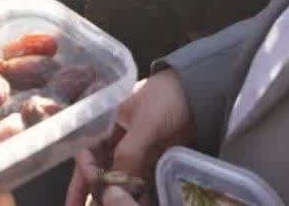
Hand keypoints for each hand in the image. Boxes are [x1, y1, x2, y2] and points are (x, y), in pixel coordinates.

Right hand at [65, 72, 194, 205]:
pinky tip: (133, 204)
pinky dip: (134, 194)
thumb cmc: (168, 99)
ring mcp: (135, 149)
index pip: (87, 149)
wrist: (203, 93)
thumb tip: (113, 187)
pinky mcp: (151, 160)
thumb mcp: (146, 125)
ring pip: (117, 176)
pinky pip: (137, 180)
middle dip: (90, 189)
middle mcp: (116, 136)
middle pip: (98, 166)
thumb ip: (129, 154)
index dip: (85, 170)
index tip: (89, 187)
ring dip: (112, 193)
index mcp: (106, 120)